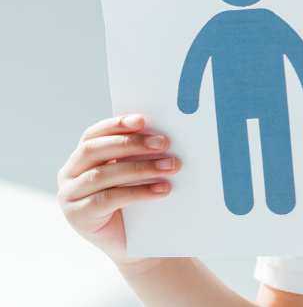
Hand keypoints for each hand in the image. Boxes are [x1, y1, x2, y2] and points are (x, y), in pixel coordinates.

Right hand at [56, 114, 180, 267]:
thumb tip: (163, 133)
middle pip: (96, 150)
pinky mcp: (78, 216)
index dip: (117, 124)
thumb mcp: (136, 174)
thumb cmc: (139, 203)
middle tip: (165, 143)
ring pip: (103, 175)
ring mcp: (69, 196)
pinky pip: (107, 199)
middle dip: (132, 143)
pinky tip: (162, 190)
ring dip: (141, 168)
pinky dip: (138, 192)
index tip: (143, 120)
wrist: (135, 244)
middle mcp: (69, 174)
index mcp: (81, 158)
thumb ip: (140, 154)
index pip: (94, 134)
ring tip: (171, 166)